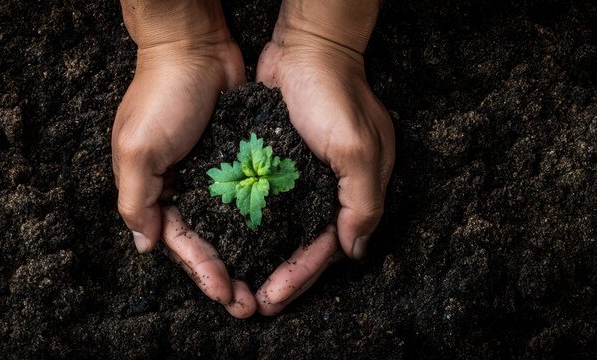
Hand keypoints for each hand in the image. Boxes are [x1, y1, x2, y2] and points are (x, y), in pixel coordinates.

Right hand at [112, 0, 253, 317]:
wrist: (194, 46)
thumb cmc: (161, 96)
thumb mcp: (137, 149)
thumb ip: (136, 200)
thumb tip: (144, 246)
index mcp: (152, 190)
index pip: (177, 243)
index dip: (201, 271)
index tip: (226, 293)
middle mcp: (182, 187)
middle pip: (205, 242)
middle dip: (225, 274)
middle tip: (249, 303)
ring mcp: (211, 174)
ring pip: (229, 226)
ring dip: (245, 255)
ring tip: (265, 282)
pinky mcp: (235, 158)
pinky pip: (247, 198)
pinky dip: (258, 220)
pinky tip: (277, 239)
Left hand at [254, 0, 394, 314]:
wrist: (306, 47)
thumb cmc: (335, 94)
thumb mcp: (358, 149)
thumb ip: (362, 201)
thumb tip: (354, 250)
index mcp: (359, 189)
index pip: (331, 246)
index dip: (303, 274)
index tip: (273, 296)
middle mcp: (333, 188)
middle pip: (307, 244)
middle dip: (284, 276)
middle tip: (254, 302)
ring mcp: (306, 176)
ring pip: (287, 229)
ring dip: (267, 256)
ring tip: (241, 281)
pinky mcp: (280, 162)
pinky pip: (269, 204)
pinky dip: (256, 225)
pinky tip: (234, 241)